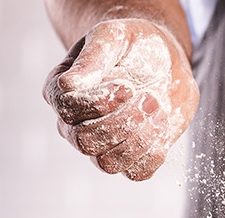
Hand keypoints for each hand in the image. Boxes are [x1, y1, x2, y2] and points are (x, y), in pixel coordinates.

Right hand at [43, 18, 198, 180]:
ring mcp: (102, 146)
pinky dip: (154, 152)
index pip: (67, 110)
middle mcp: (74, 125)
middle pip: (85, 141)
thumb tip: (69, 84)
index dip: (98, 103)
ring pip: (108, 163)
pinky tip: (162, 125)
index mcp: (61, 92)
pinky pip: (137, 173)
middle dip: (122, 122)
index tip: (126, 86)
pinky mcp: (131, 159)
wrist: (164, 60)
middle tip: (149, 98)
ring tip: (158, 108)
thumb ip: (93, 57)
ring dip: (139, 138)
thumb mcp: (113, 37)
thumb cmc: (132, 45)